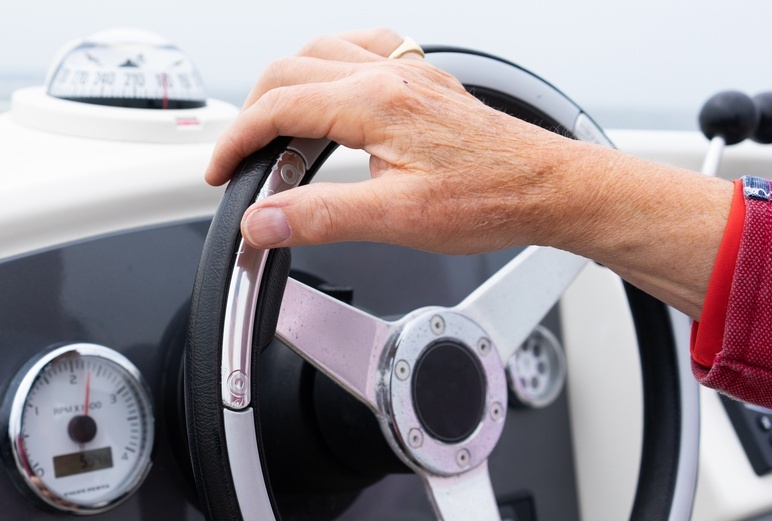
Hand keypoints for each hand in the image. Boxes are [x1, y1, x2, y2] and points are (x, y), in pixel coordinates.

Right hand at [208, 28, 731, 317]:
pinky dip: (329, 62)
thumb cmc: (491, 200)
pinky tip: (332, 88)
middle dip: (250, 111)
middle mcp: (388, 75)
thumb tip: (261, 222)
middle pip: (289, 70)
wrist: (551, 189)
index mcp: (374, 103)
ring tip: (271, 124)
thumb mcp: (396, 221)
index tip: (220, 172)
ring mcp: (407, 72)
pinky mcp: (424, 81)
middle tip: (239, 157)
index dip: (235, 141)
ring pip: (321, 50)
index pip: (277, 107)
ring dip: (284, 82)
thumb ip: (320, 217)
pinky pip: (363, 47)